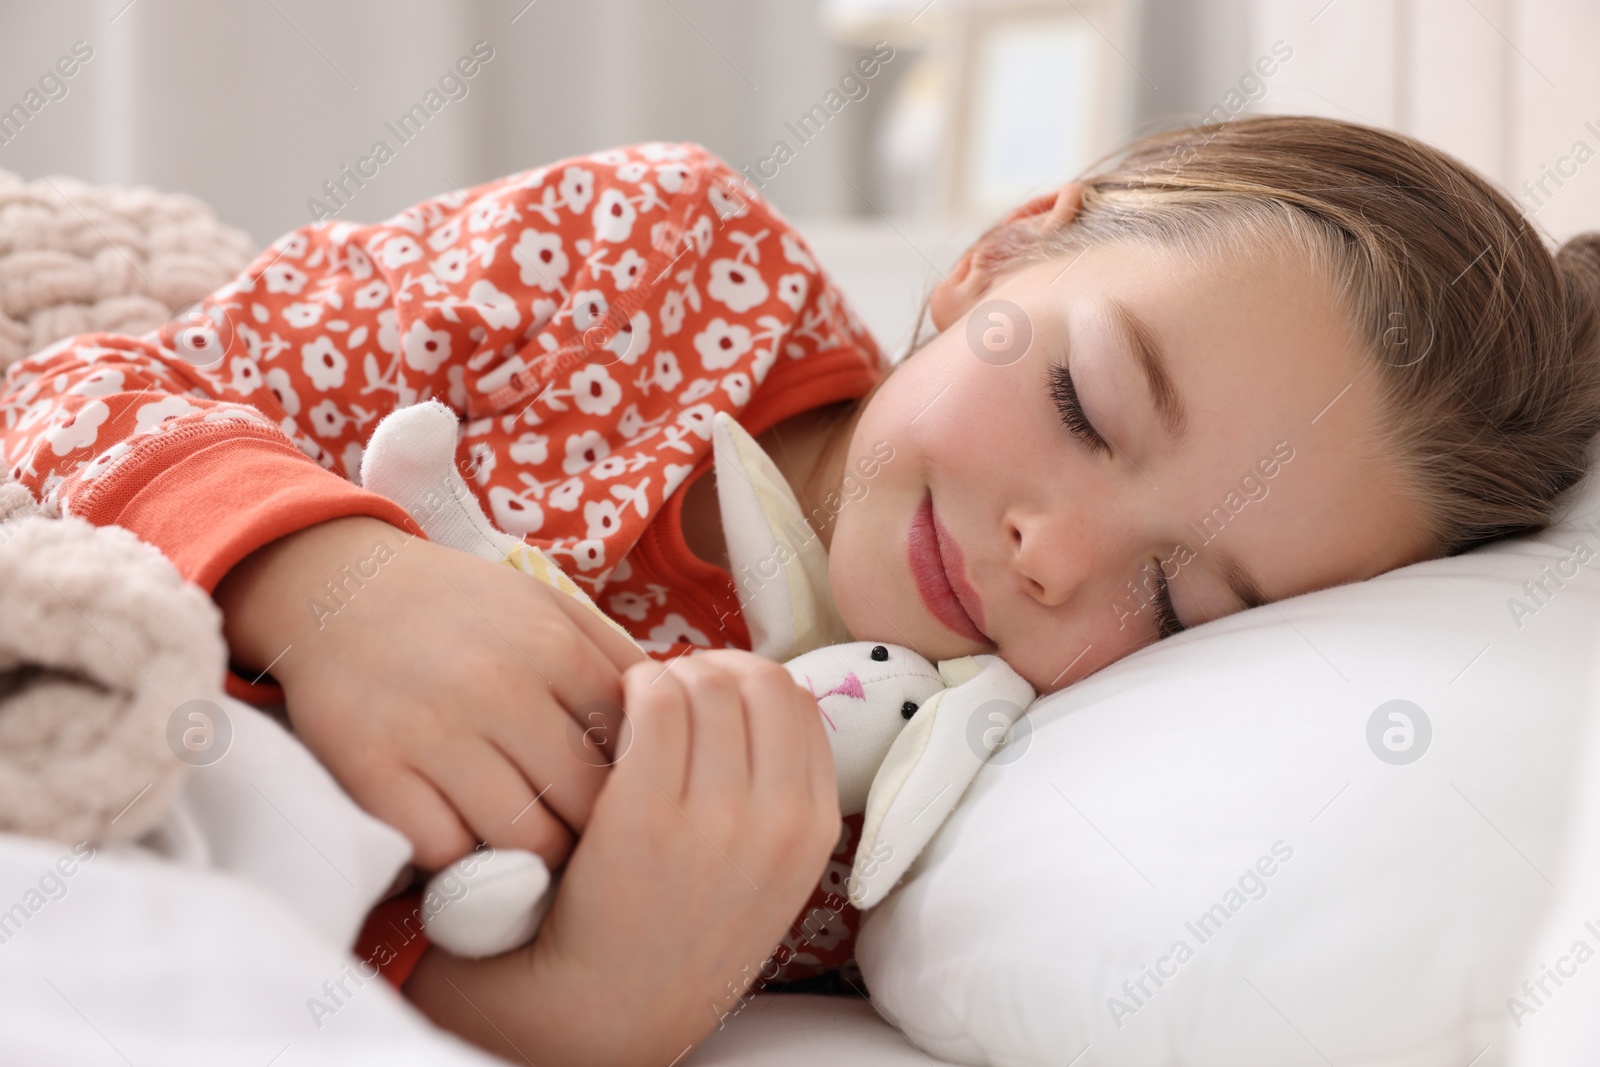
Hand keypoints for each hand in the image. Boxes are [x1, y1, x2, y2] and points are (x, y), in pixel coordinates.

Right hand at [213, 515, 645, 870]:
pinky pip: (444, 850)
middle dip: (597, 831)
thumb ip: (611, 655)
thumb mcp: (544, 605)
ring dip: (534, 855)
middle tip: (589, 843)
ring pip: (523, 838)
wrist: (338, 590)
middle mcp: (500, 690)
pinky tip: (464, 836)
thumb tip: (683, 710)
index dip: (641, 781)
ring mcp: (434, 733)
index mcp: (554, 648)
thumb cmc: (458, 608)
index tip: (632, 797)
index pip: (636, 745)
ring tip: (532, 848)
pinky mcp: (374, 771)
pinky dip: (460, 857)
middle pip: (588, 802)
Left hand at [404, 649, 841, 1066]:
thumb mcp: (766, 869)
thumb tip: (753, 691)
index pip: (799, 700)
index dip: (750, 682)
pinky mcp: (646, 815)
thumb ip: (776, 790)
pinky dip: (631, 688)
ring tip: (636, 707)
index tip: (712, 696)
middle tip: (670, 694)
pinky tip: (609, 716)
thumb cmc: (679, 928)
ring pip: (706, 682)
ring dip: (667, 678)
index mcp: (814, 828)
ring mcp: (716, 819)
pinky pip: (653, 700)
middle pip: (757, 680)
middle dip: (710, 672)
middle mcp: (778, 820)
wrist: (610, 1009)